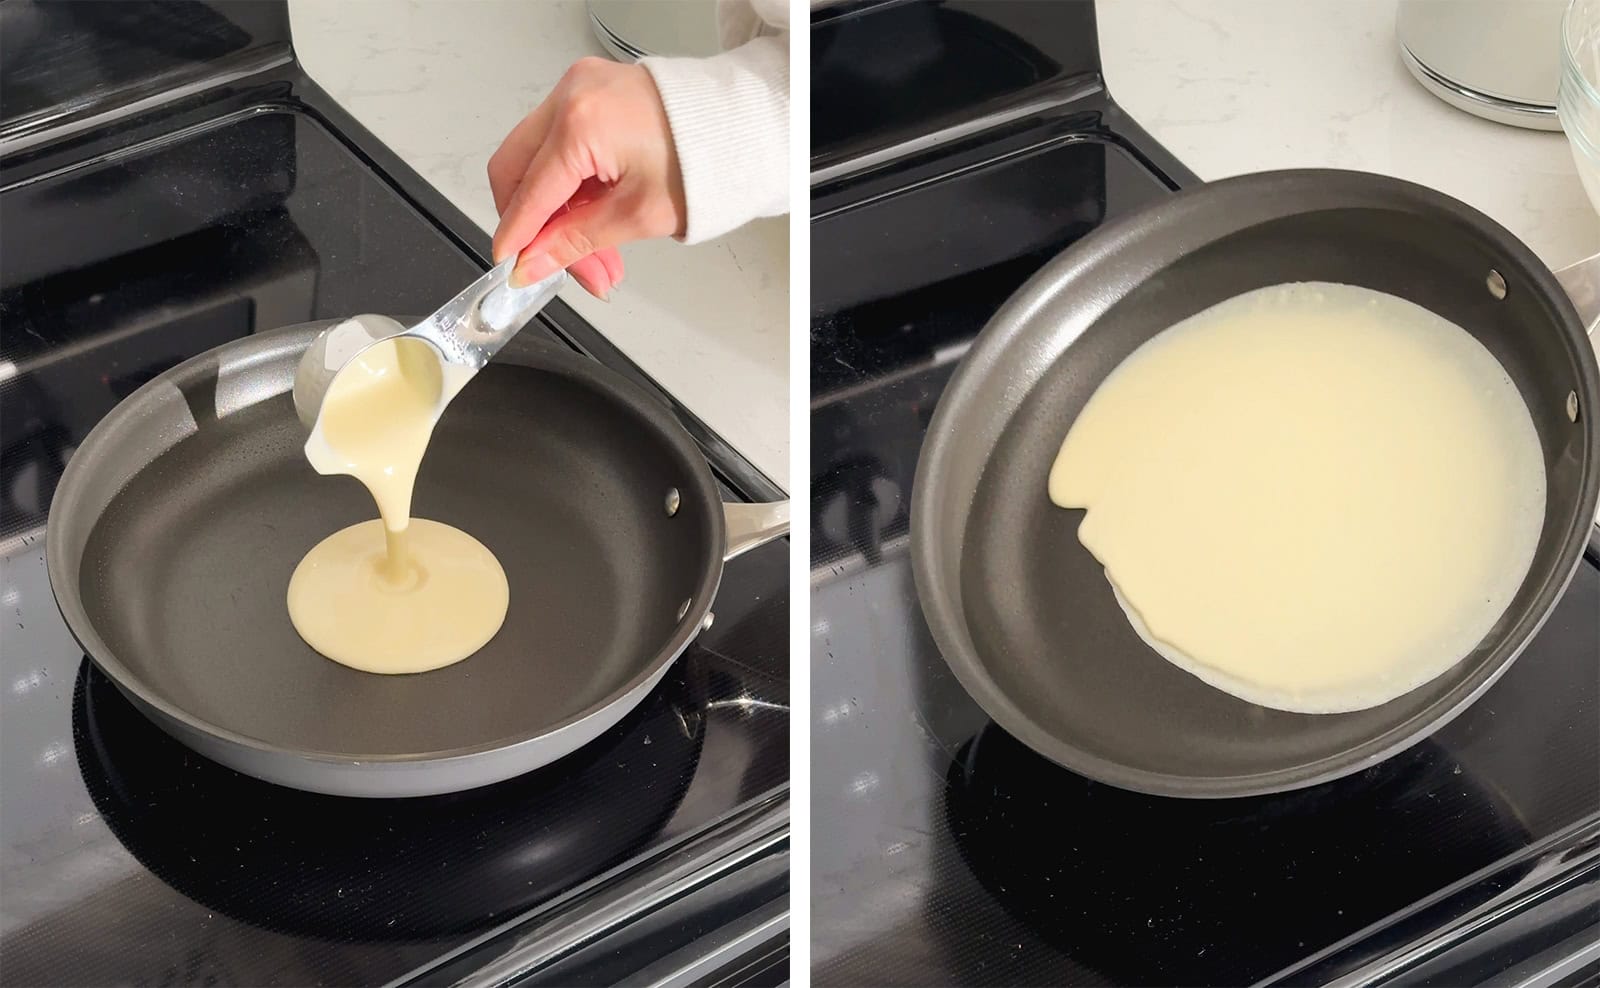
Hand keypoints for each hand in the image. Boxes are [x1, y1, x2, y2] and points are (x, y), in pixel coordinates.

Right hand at [487, 57, 686, 298]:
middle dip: (535, 226)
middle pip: (516, 170)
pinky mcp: (588, 93)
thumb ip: (575, 242)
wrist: (738, 127)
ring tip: (597, 257)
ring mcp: (578, 88)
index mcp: (581, 123)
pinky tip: (593, 219)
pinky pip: (557, 144)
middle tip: (557, 266)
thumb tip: (531, 264)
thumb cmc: (703, 163)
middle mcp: (571, 95)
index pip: (530, 192)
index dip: (517, 237)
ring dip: (557, 213)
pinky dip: (570, 186)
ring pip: (536, 161)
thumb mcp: (637, 216)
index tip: (511, 267)